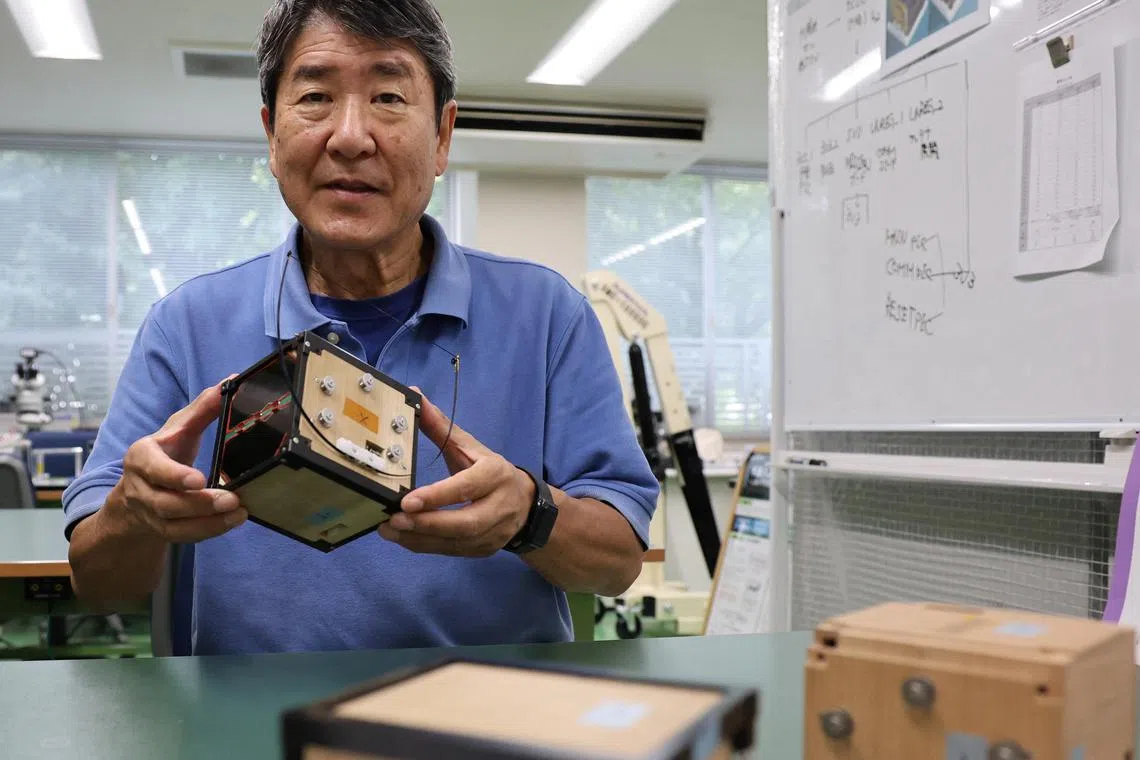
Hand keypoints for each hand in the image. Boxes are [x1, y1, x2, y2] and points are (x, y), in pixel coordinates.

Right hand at [106, 379, 246, 542]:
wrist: (136, 491)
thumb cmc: (163, 453)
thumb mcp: (178, 428)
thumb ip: (202, 408)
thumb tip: (231, 380)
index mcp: (141, 457)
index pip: (153, 468)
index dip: (174, 476)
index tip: (198, 480)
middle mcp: (140, 487)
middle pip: (166, 502)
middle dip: (199, 504)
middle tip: (232, 499)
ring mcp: (149, 512)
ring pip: (175, 524)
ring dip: (209, 522)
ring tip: (239, 511)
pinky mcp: (161, 529)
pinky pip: (183, 536)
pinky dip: (209, 531)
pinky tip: (233, 521)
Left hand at [378, 388, 534, 556]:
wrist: (526, 505)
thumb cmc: (489, 471)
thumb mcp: (470, 446)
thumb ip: (440, 426)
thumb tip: (414, 394)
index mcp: (495, 474)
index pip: (467, 487)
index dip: (438, 495)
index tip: (407, 500)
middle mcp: (499, 506)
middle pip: (464, 522)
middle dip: (426, 524)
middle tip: (392, 519)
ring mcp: (493, 532)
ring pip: (456, 542)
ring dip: (419, 538)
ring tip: (388, 529)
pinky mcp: (483, 550)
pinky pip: (451, 552)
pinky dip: (424, 546)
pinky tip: (401, 538)